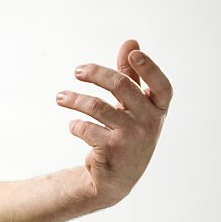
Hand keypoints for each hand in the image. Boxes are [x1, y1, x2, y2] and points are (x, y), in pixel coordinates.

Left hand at [56, 38, 173, 207]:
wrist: (116, 179)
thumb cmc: (127, 134)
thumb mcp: (133, 107)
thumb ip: (132, 76)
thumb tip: (131, 42)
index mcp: (158, 109)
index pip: (161, 85)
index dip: (149, 68)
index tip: (133, 54)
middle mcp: (150, 123)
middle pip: (121, 87)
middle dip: (95, 74)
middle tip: (76, 71)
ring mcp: (132, 138)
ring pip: (96, 106)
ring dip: (73, 99)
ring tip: (59, 97)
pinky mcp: (112, 151)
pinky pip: (86, 129)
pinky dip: (75, 125)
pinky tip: (73, 126)